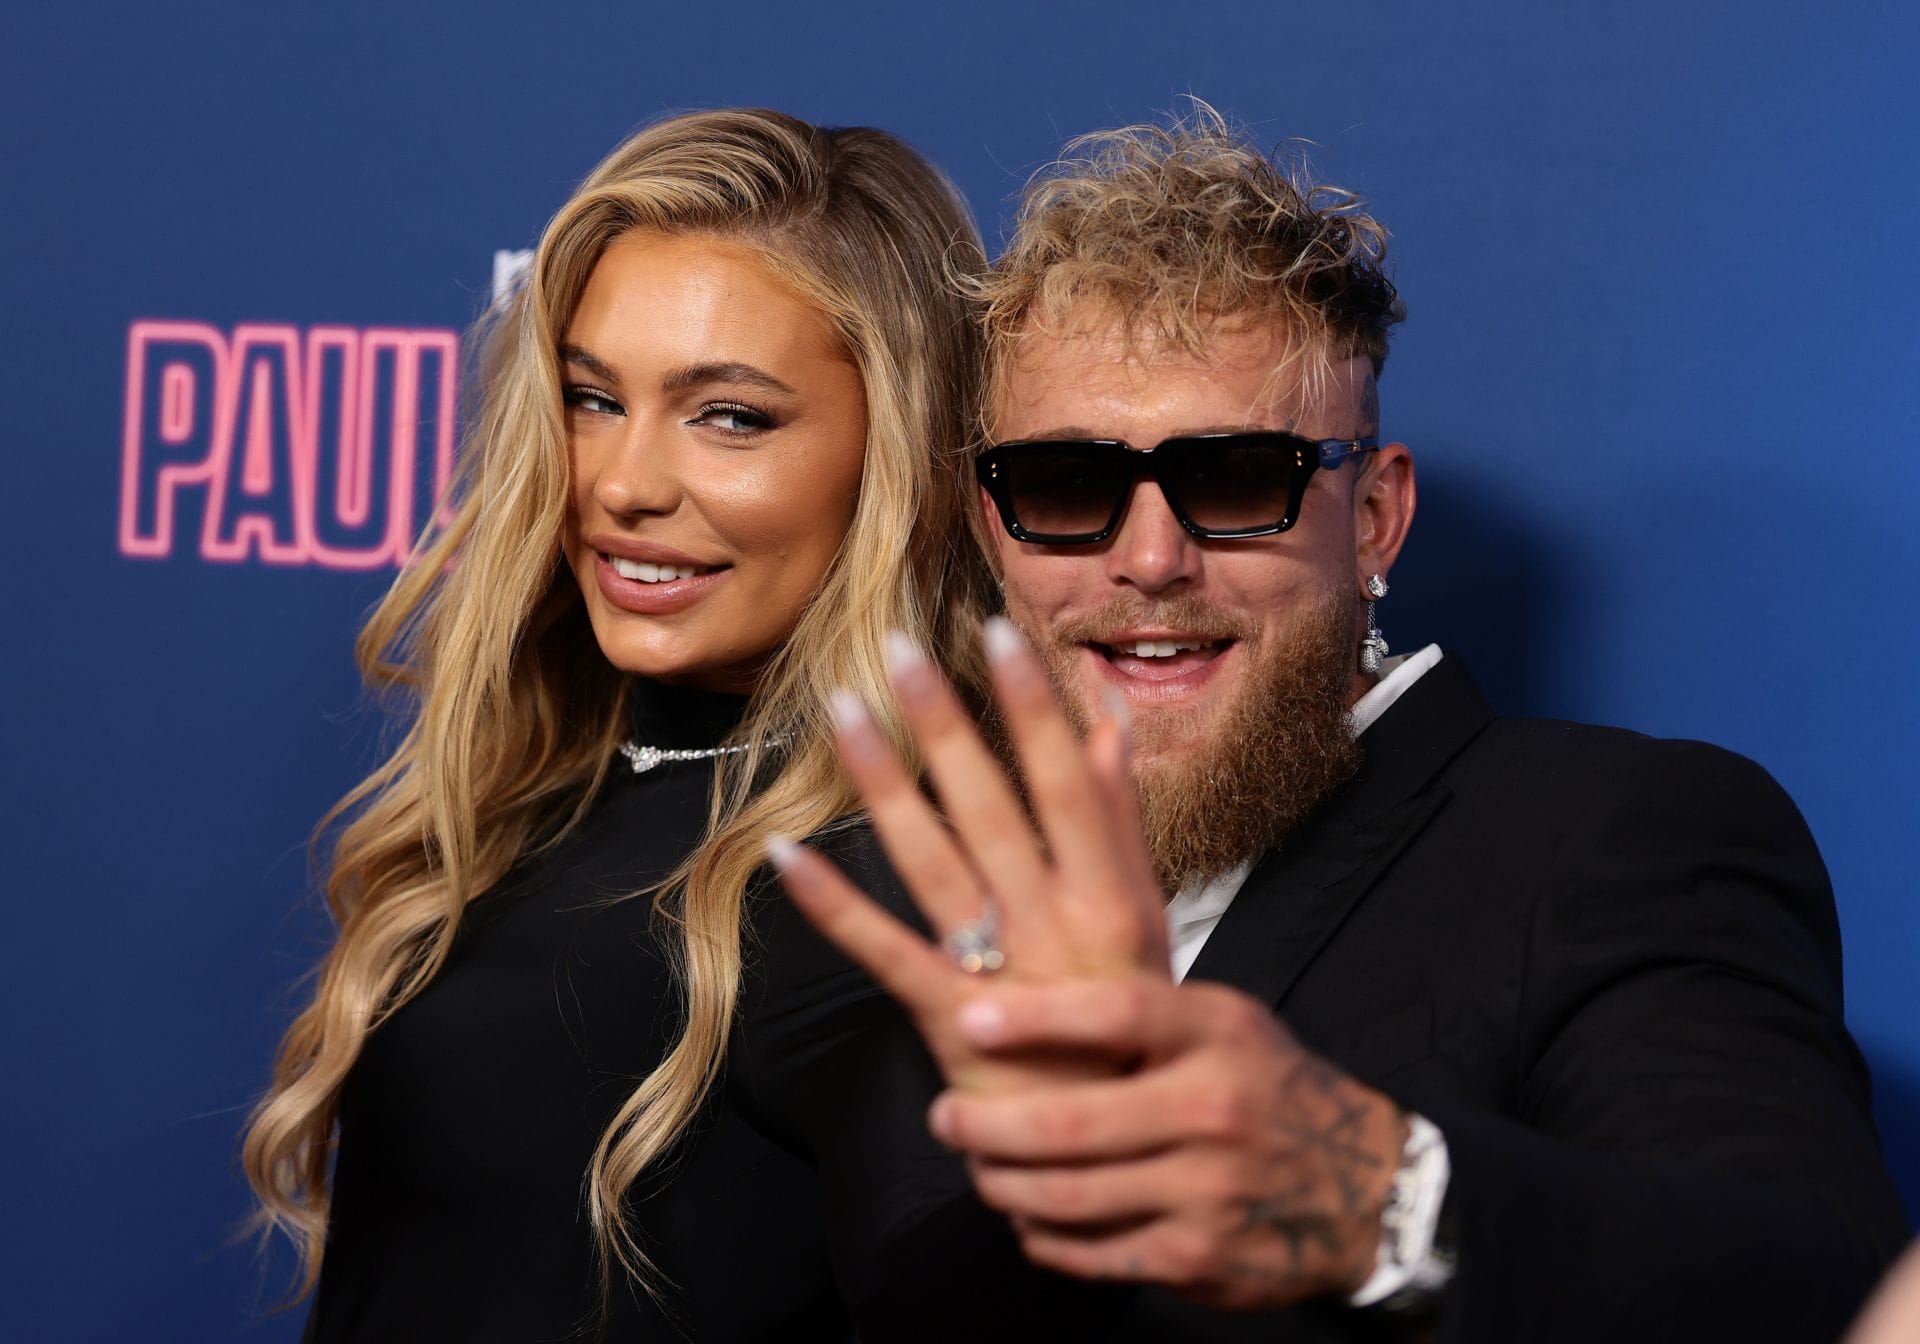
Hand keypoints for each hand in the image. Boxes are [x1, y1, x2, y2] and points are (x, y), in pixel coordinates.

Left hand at [769, 617, 1169, 1091]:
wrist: (1117, 1154)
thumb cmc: (1132, 1031)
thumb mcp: (1147, 923)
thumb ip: (1123, 821)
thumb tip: (1110, 719)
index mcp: (1113, 898)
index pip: (1071, 780)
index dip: (1031, 704)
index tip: (994, 631)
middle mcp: (1057, 927)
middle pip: (992, 804)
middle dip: (943, 721)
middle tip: (895, 646)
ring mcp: (1001, 975)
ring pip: (933, 858)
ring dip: (885, 783)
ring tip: (840, 713)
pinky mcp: (951, 1021)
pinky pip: (883, 952)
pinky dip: (833, 904)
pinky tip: (786, 855)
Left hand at [927, 972, 1407, 1310]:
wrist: (1364, 1188)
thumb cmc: (1270, 1088)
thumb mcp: (1227, 1024)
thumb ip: (1146, 1014)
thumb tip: (1028, 997)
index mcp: (1218, 1034)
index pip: (1117, 1015)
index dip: (1035, 1017)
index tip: (971, 1019)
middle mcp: (1213, 1110)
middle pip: (1072, 1123)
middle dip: (988, 1125)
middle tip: (944, 1117)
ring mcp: (1206, 1190)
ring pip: (1068, 1196)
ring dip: (1003, 1185)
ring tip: (978, 1167)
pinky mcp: (1197, 1257)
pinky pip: (1092, 1252)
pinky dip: (1043, 1237)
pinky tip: (1026, 1218)